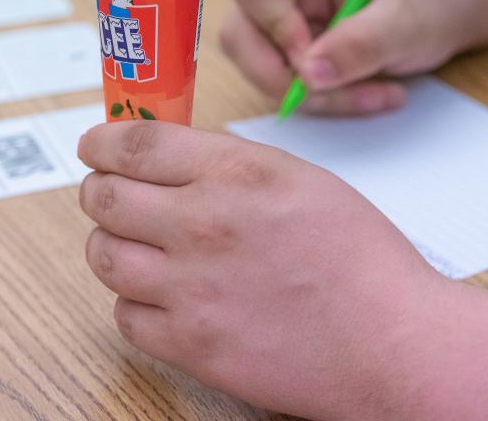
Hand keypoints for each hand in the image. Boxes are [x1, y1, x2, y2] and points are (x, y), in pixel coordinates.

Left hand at [78, 121, 447, 419]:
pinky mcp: (190, 345)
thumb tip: (171, 159)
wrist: (391, 342)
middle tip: (108, 193)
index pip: (135, 145)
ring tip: (134, 245)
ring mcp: (190, 289)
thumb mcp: (299, 178)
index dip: (103, 142)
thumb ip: (229, 164)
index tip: (96, 146)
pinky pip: (126, 316)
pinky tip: (162, 296)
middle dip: (98, 189)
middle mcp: (202, 225)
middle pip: (104, 197)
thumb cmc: (360, 260)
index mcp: (234, 174)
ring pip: (104, 256)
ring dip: (110, 244)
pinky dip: (134, 302)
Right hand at [221, 0, 476, 114]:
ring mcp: (282, 20)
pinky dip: (323, 101)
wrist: (446, 10)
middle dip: (285, 77)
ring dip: (312, 96)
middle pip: (242, 35)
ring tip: (375, 96)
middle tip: (343, 93)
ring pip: (260, 68)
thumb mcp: (408, 19)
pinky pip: (284, 85)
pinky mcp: (290, 51)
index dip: (274, 27)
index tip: (312, 61)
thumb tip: (309, 73)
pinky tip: (369, 95)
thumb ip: (361, 42)